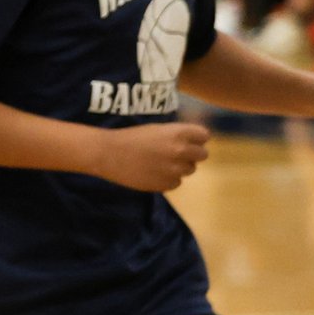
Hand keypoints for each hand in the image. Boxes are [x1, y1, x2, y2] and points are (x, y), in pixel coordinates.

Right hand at [94, 121, 210, 191]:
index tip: (188, 140)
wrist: (109, 154)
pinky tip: (154, 173)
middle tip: (177, 154)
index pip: (204, 136)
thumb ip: (178, 135)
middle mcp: (180, 151)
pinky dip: (169, 179)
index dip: (196, 138)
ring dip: (180, 167)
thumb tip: (194, 142)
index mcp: (179, 133)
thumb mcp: (158, 129)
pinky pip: (177, 182)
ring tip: (162, 163)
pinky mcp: (165, 184)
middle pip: (202, 155)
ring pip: (190, 170)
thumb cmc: (131, 137)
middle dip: (192, 154)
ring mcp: (174, 170)